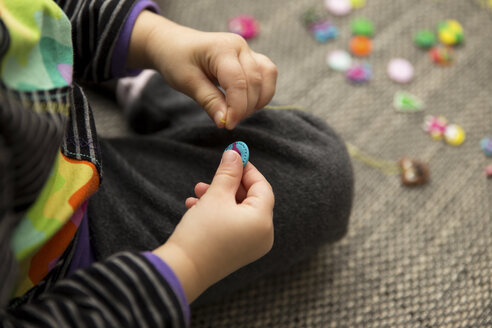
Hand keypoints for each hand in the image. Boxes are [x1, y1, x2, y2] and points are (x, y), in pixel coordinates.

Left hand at [128, 11, 277, 128]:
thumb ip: (209, 101)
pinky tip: (245, 104)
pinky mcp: (251, 58)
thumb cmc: (177, 60)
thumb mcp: (187, 82)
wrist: (174, 44)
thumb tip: (225, 122)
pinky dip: (261, 93)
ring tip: (237, 112)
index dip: (237, 108)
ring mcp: (248, 51)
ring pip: (268, 77)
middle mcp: (240, 46)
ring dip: (257, 100)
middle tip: (228, 121)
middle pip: (255, 82)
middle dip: (245, 107)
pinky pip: (266, 76)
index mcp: (222, 48)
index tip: (228, 125)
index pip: (239, 82)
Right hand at [153, 150, 274, 302]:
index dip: (247, 169)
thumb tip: (236, 152)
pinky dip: (219, 213)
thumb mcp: (215, 196)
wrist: (182, 270)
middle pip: (251, 199)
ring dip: (220, 198)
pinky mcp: (239, 252)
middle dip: (229, 184)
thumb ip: (228, 172)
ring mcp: (252, 246)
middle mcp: (263, 235)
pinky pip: (234, 225)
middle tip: (212, 175)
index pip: (262, 187)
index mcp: (263, 221)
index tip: (234, 155)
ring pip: (239, 211)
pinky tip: (195, 206)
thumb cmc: (201, 232)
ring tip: (197, 190)